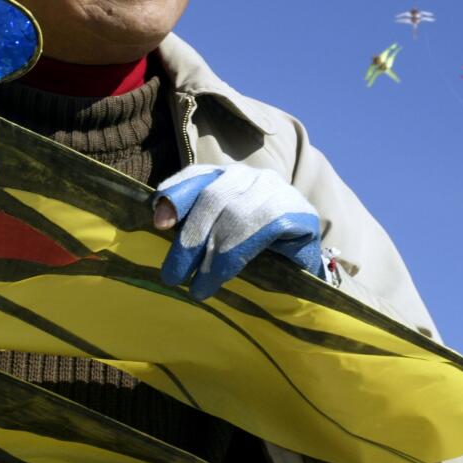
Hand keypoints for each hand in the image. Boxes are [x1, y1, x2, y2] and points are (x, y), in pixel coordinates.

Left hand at [153, 164, 324, 300]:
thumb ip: (195, 224)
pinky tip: (221, 277)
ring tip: (198, 286)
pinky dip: (235, 257)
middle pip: (213, 197)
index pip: (197, 176)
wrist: (304, 267)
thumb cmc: (256, 252)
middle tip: (173, 275)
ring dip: (212, 255)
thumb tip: (159, 222)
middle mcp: (254, 176)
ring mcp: (279, 190)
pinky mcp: (299, 212)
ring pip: (235, 215)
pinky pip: (261, 230)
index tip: (158, 223)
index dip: (176, 196)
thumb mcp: (219, 235)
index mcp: (231, 176)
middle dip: (189, 239)